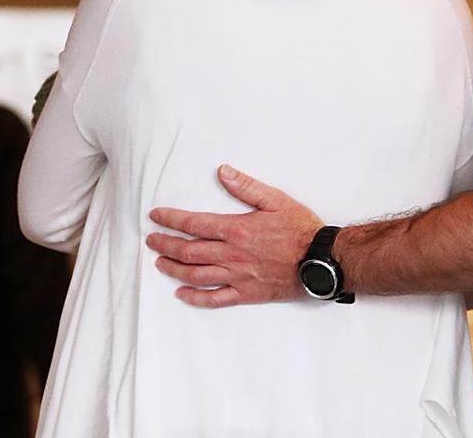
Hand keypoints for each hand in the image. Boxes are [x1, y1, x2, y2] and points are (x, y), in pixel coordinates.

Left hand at [146, 165, 322, 307]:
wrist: (321, 259)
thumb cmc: (301, 229)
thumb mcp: (276, 200)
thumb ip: (246, 187)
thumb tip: (223, 172)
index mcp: (236, 230)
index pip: (194, 224)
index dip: (171, 219)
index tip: (156, 216)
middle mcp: (231, 255)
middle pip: (188, 251)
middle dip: (165, 244)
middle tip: (151, 240)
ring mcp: (237, 276)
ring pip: (196, 275)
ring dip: (174, 269)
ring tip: (160, 263)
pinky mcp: (246, 294)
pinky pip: (215, 299)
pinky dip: (195, 298)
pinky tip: (182, 294)